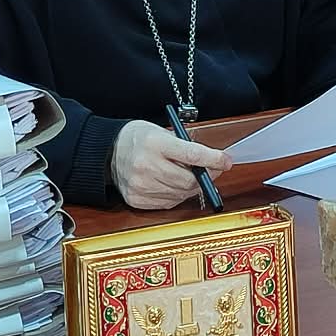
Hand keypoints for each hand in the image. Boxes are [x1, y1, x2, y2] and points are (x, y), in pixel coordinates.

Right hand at [110, 120, 232, 209]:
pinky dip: (177, 195)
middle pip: (188, 180)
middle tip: (213, 169)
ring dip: (193, 187)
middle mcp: (146, 165)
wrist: (108, 152)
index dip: (214, 159)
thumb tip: (213, 161)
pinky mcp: (137, 199)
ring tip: (191, 176)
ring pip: (181, 194)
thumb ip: (185, 147)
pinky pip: (169, 203)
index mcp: (154, 142)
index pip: (192, 154)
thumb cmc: (138, 138)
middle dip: (207, 176)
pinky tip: (173, 184)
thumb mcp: (161, 132)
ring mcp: (140, 185)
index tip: (226, 160)